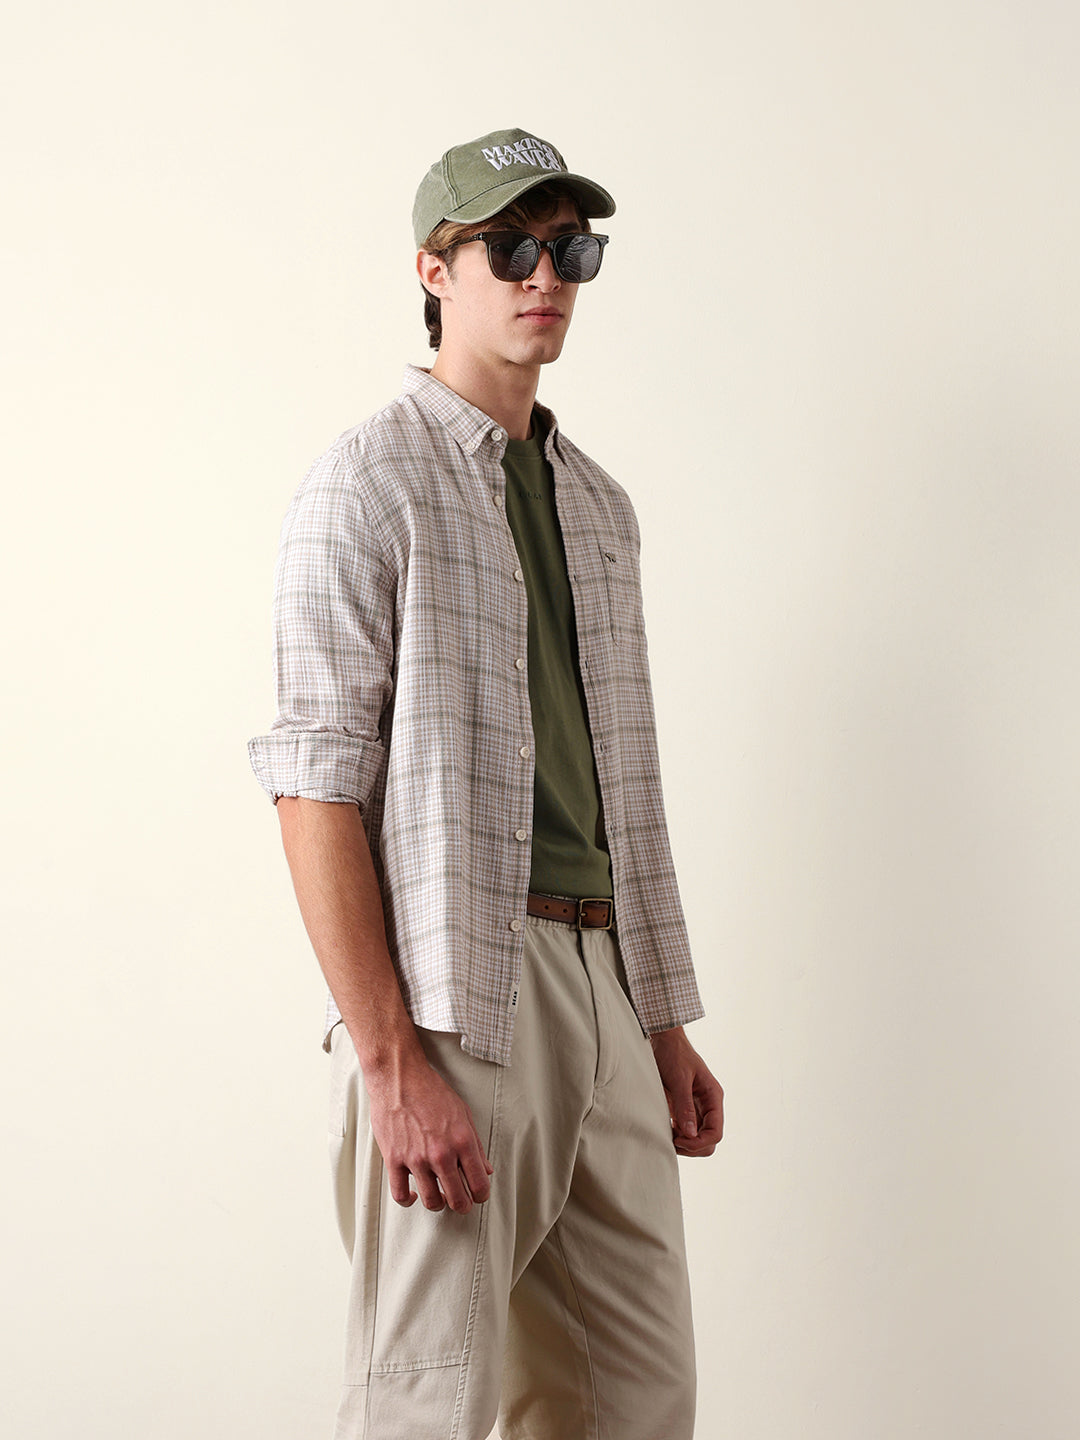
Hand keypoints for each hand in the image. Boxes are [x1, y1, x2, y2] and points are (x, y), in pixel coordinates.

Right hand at [365, 1053, 493, 1213]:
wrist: (399, 1078)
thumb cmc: (431, 1092)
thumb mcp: (463, 1113)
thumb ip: (476, 1145)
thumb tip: (487, 1170)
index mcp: (462, 1141)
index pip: (479, 1184)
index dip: (481, 1195)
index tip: (478, 1196)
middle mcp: (441, 1154)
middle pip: (458, 1200)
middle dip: (463, 1206)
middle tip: (461, 1202)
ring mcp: (416, 1159)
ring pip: (432, 1202)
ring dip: (438, 1204)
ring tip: (439, 1197)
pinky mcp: (394, 1160)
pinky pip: (400, 1195)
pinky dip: (408, 1201)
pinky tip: (414, 1194)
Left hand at [648, 1027, 723, 1155]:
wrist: (663, 1040)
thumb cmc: (674, 1053)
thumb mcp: (679, 1079)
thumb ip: (685, 1106)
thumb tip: (690, 1134)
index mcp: (713, 1097)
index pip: (715, 1132)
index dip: (699, 1142)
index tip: (679, 1140)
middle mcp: (708, 1106)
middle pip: (709, 1140)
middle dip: (693, 1147)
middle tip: (672, 1139)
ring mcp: (696, 1108)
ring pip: (698, 1139)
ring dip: (684, 1143)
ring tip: (667, 1134)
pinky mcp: (684, 1109)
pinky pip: (686, 1131)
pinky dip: (677, 1136)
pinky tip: (665, 1129)